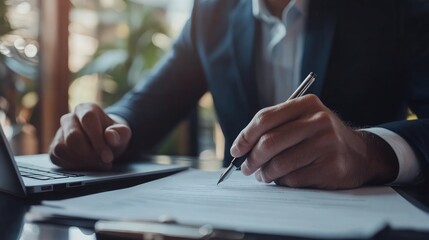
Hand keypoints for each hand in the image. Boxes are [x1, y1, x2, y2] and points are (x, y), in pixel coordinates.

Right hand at [49, 103, 131, 169]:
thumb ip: (120, 133)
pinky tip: (87, 166)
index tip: (107, 157)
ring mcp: (60, 132)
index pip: (88, 120)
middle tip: (103, 163)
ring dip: (81, 161)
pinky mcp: (54, 147)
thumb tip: (110, 136)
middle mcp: (70, 118)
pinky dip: (73, 165)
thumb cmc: (113, 136)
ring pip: (62, 148)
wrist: (105, 142)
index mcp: (86, 109)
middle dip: (89, 154)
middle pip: (72, 137)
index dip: (97, 140)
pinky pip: (57, 156)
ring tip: (97, 164)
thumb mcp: (122, 134)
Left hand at [230, 94, 397, 188]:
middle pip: (269, 142)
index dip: (245, 136)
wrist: (360, 154)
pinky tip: (284, 179)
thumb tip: (241, 149)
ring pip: (279, 163)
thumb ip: (275, 128)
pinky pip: (293, 178)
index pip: (265, 118)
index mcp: (307, 104)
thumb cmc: (321, 138)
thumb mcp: (303, 121)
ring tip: (264, 176)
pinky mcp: (331, 166)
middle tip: (246, 169)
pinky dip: (282, 182)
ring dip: (265, 174)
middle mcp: (318, 120)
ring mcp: (327, 143)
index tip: (236, 150)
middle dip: (251, 159)